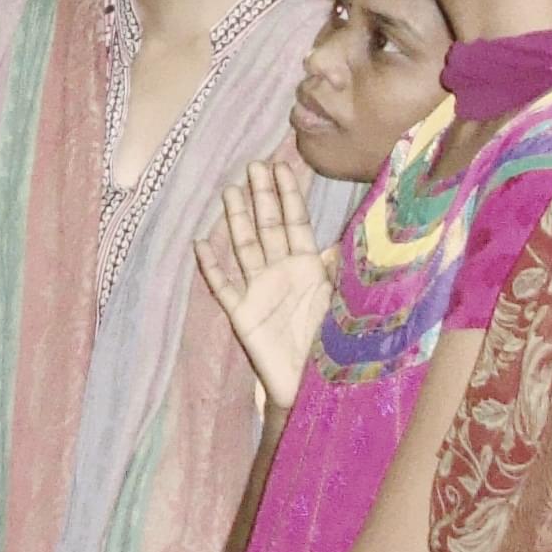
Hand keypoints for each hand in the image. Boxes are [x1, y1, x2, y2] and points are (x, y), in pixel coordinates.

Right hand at [194, 161, 335, 412]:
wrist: (315, 386)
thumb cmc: (334, 347)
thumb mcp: (346, 302)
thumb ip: (344, 269)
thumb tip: (352, 235)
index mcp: (308, 268)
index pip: (296, 223)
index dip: (289, 195)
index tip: (283, 166)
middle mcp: (281, 273)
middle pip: (268, 226)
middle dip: (261, 196)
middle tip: (253, 165)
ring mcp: (259, 291)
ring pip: (245, 247)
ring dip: (236, 220)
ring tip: (228, 192)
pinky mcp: (243, 314)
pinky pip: (223, 286)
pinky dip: (211, 266)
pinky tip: (200, 244)